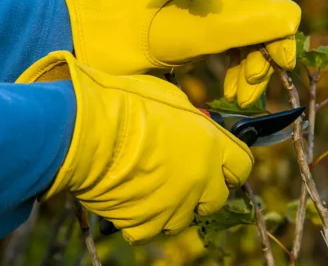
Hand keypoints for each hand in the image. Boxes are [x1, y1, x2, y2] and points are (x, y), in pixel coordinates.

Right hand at [16, 51, 252, 243]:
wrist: (85, 130)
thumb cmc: (124, 102)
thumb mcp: (169, 98)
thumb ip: (189, 118)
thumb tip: (194, 124)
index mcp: (212, 145)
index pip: (242, 166)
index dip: (230, 165)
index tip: (220, 164)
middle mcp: (200, 179)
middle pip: (217, 199)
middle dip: (204, 190)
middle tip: (181, 177)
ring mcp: (174, 205)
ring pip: (183, 218)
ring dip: (172, 206)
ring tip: (149, 187)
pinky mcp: (144, 223)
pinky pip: (149, 229)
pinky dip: (140, 220)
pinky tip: (129, 200)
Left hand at [64, 0, 300, 106]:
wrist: (90, 48)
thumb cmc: (140, 35)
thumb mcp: (199, 31)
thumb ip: (248, 23)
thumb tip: (294, 18)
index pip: (268, 3)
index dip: (278, 35)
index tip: (281, 66)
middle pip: (259, 26)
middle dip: (261, 59)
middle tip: (248, 90)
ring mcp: (204, 16)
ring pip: (246, 43)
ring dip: (250, 71)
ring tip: (240, 100)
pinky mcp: (194, 39)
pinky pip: (229, 54)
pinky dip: (235, 74)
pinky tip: (231, 93)